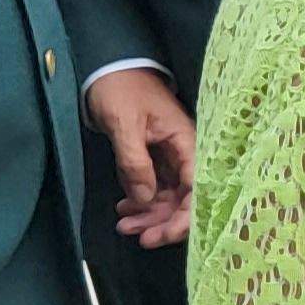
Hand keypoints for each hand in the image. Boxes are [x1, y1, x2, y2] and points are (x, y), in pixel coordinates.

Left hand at [84, 68, 196, 249]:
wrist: (107, 67)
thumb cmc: (120, 88)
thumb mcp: (124, 123)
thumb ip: (134, 161)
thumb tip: (146, 198)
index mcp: (187, 142)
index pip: (197, 190)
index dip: (184, 217)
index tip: (162, 235)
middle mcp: (185, 153)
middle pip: (186, 199)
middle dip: (163, 222)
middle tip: (137, 236)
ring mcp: (171, 157)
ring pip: (169, 197)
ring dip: (150, 215)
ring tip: (123, 225)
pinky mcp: (156, 159)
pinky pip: (155, 188)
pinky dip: (141, 201)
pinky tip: (125, 209)